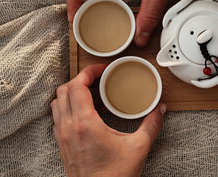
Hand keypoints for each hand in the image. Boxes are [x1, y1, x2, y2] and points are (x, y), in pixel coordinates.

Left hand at [50, 64, 166, 176]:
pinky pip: (57, 118)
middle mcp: (69, 128)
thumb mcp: (138, 148)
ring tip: (90, 93)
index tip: (101, 70)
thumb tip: (161, 109)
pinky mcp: (62, 145)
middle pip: (63, 90)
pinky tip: (84, 112)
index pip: (77, 86)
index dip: (88, 72)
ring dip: (70, 93)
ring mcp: (63, 137)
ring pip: (57, 104)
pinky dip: (67, 107)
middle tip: (97, 79)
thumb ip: (152, 125)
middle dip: (79, 79)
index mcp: (85, 124)